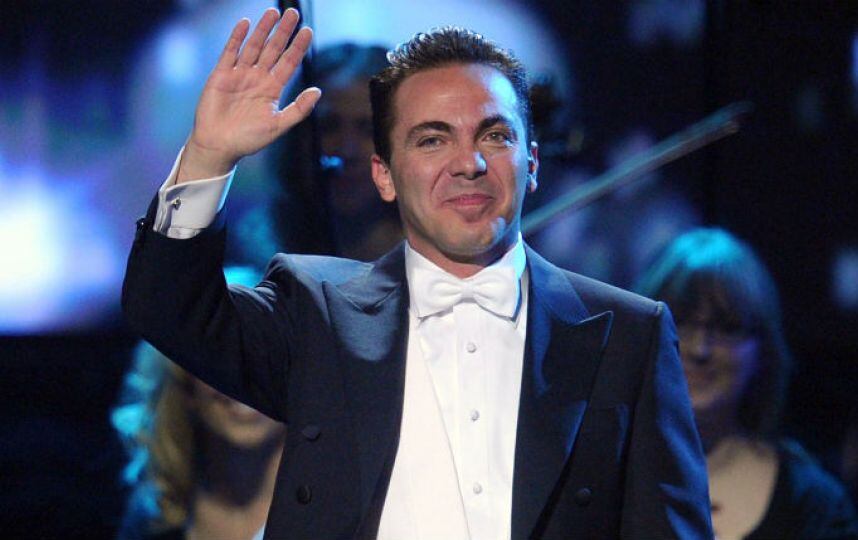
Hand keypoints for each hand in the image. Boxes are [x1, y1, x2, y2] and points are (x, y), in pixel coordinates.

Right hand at [177, 8, 320, 182]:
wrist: (219, 145)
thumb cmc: (249, 139)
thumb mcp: (278, 125)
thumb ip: (299, 109)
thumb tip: (317, 92)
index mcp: (272, 89)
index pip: (288, 63)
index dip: (298, 47)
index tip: (308, 31)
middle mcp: (257, 78)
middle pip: (273, 49)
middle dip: (283, 32)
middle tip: (293, 13)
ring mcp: (239, 74)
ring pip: (254, 46)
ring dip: (263, 29)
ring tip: (273, 12)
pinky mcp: (221, 74)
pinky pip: (230, 51)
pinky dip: (237, 37)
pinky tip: (246, 23)